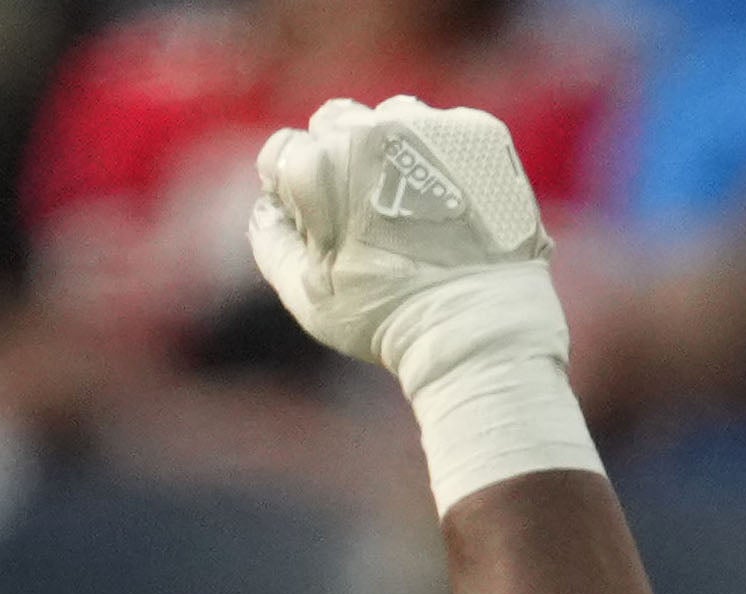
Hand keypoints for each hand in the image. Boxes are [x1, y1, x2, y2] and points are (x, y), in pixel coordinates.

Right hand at [245, 93, 568, 402]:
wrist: (479, 324)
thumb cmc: (384, 317)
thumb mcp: (306, 294)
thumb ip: (271, 241)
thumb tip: (266, 210)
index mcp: (316, 166)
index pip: (281, 153)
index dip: (290, 189)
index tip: (312, 220)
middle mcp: (368, 131)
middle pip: (334, 123)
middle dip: (338, 159)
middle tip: (362, 213)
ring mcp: (426, 127)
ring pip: (390, 117)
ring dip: (390, 149)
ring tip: (408, 205)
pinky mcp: (476, 133)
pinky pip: (445, 130)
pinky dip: (442, 159)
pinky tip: (451, 204)